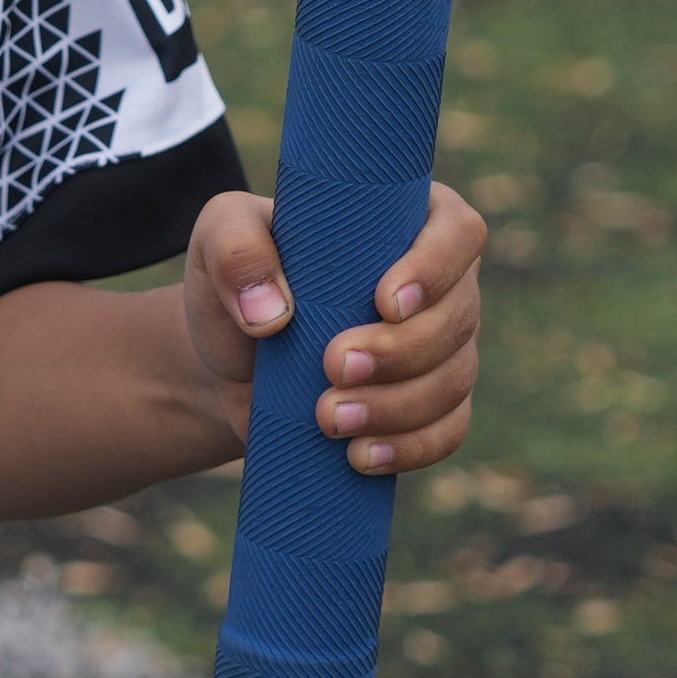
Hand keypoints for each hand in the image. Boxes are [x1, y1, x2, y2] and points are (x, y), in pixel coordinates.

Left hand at [180, 182, 485, 475]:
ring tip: (329, 418)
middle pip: (458, 316)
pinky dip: (410, 448)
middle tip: (333, 366)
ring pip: (454, 379)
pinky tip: (361, 456)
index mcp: (404, 221)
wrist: (228, 360)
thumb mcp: (217, 238)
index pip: (457, 231)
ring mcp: (442, 349)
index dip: (435, 268)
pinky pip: (447, 432)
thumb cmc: (237, 281)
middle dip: (402, 351)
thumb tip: (272, 311)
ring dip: (398, 406)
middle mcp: (438, 283)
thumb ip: (235, 247)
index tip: (383, 303)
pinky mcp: (430, 407)